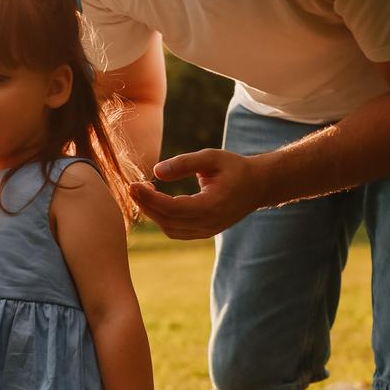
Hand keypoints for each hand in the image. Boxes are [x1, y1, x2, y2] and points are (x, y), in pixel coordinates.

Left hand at [130, 148, 263, 238]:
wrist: (258, 186)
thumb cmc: (234, 168)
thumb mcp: (211, 158)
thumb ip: (184, 163)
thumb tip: (155, 172)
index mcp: (213, 205)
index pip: (173, 208)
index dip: (150, 199)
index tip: (133, 185)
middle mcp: (210, 223)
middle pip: (168, 221)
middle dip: (146, 205)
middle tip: (131, 187)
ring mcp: (207, 230)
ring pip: (170, 229)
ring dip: (152, 213)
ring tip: (141, 192)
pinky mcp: (204, 231)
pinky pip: (176, 231)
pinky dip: (162, 218)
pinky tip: (154, 201)